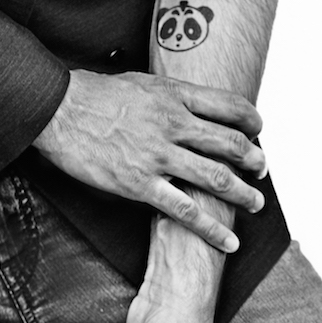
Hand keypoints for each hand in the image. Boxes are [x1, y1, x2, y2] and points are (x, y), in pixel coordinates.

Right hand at [33, 70, 264, 251]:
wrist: (59, 109)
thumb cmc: (94, 93)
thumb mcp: (139, 82)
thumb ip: (168, 95)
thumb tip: (188, 103)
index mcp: (173, 96)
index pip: (228, 105)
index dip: (250, 119)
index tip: (258, 129)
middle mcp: (173, 124)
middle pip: (229, 143)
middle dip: (254, 159)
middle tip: (262, 169)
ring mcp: (158, 156)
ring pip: (216, 179)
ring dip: (243, 194)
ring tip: (256, 204)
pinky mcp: (140, 184)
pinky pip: (186, 211)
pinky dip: (212, 229)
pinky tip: (228, 240)